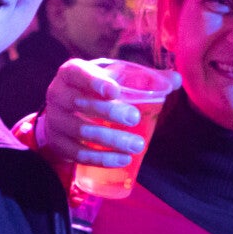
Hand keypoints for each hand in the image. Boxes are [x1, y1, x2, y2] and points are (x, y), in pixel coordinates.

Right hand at [40, 59, 180, 168]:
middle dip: (109, 113)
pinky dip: (101, 158)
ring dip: (110, 140)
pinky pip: (79, 154)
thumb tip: (176, 79)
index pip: (79, 73)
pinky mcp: (58, 143)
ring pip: (81, 132)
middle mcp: (58, 94)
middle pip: (81, 104)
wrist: (63, 112)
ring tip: (137, 146)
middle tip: (134, 119)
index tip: (115, 90)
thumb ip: (143, 78)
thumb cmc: (94, 91)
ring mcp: (55, 120)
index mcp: (71, 73)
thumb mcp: (111, 78)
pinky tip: (122, 160)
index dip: (95, 81)